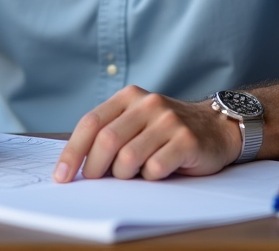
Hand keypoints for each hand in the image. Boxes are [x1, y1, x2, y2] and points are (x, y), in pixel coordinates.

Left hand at [53, 85, 240, 181]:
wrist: (217, 127)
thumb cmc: (167, 131)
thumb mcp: (137, 121)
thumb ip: (111, 133)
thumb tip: (76, 165)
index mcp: (129, 97)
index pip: (91, 123)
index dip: (72, 152)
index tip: (62, 176)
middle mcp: (148, 104)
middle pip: (107, 141)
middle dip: (95, 168)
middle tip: (96, 182)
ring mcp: (168, 121)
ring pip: (128, 157)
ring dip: (124, 175)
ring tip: (133, 174)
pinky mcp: (187, 140)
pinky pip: (155, 168)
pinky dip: (150, 177)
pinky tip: (158, 171)